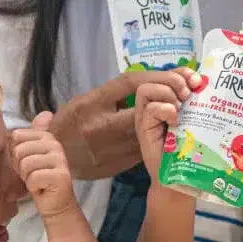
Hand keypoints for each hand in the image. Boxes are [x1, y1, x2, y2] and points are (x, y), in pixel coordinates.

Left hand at [10, 112, 77, 221]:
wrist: (55, 204)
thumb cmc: (39, 179)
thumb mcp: (31, 155)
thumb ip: (31, 135)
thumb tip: (47, 113)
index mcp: (47, 137)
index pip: (16, 136)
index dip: (15, 153)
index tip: (26, 163)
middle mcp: (55, 145)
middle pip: (19, 150)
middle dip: (20, 167)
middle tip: (32, 174)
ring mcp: (60, 159)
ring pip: (25, 165)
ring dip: (26, 178)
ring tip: (37, 181)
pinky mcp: (61, 176)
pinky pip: (33, 178)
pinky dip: (33, 187)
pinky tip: (42, 188)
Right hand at [50, 71, 201, 179]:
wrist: (53, 156)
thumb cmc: (71, 122)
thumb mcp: (88, 100)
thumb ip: (115, 93)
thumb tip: (150, 81)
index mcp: (92, 104)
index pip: (132, 83)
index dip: (159, 77)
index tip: (180, 76)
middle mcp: (101, 125)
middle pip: (146, 107)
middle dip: (170, 98)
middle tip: (189, 92)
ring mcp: (109, 148)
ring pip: (149, 129)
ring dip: (169, 118)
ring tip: (188, 108)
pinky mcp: (117, 165)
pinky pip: (144, 148)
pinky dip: (158, 137)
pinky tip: (170, 130)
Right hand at [135, 69, 200, 178]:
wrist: (181, 179)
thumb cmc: (191, 150)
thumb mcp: (197, 121)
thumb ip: (198, 103)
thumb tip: (208, 85)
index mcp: (168, 100)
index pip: (170, 74)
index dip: (182, 71)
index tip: (198, 80)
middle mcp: (154, 105)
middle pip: (155, 76)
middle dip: (174, 78)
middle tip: (189, 93)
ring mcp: (146, 117)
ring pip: (146, 89)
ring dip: (167, 92)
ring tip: (181, 107)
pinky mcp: (143, 129)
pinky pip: (149, 108)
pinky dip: (164, 109)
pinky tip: (175, 121)